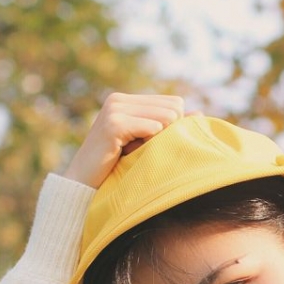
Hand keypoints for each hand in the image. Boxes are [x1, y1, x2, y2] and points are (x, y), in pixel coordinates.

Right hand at [64, 92, 185, 187]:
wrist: (84, 184)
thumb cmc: (116, 168)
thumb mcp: (145, 143)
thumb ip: (169, 126)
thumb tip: (200, 113)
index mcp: (126, 100)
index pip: (174, 102)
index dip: (173, 126)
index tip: (154, 144)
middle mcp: (119, 99)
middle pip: (174, 107)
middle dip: (169, 131)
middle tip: (147, 150)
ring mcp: (114, 109)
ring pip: (167, 116)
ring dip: (160, 139)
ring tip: (138, 152)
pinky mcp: (113, 124)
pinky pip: (152, 127)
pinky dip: (150, 142)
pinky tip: (132, 153)